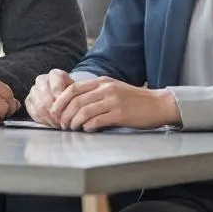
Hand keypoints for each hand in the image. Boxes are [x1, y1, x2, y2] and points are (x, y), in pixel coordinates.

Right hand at [25, 69, 74, 126]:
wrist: (63, 92)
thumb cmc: (71, 92)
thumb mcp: (76, 90)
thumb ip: (74, 96)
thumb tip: (72, 107)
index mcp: (55, 74)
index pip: (56, 88)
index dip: (61, 102)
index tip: (68, 111)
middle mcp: (42, 79)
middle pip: (46, 99)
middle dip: (55, 113)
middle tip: (63, 121)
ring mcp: (34, 89)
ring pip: (39, 107)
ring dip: (49, 118)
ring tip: (58, 124)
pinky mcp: (29, 100)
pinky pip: (33, 112)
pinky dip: (42, 120)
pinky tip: (50, 123)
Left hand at [50, 76, 180, 131]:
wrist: (158, 104)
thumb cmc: (134, 100)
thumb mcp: (113, 90)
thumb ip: (95, 93)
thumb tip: (74, 104)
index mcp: (102, 82)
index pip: (73, 88)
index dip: (60, 101)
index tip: (54, 112)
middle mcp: (106, 89)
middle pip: (75, 100)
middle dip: (64, 114)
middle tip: (61, 124)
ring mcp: (113, 100)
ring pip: (84, 111)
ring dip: (74, 122)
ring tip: (72, 129)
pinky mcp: (121, 114)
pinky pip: (97, 120)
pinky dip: (88, 126)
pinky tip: (88, 130)